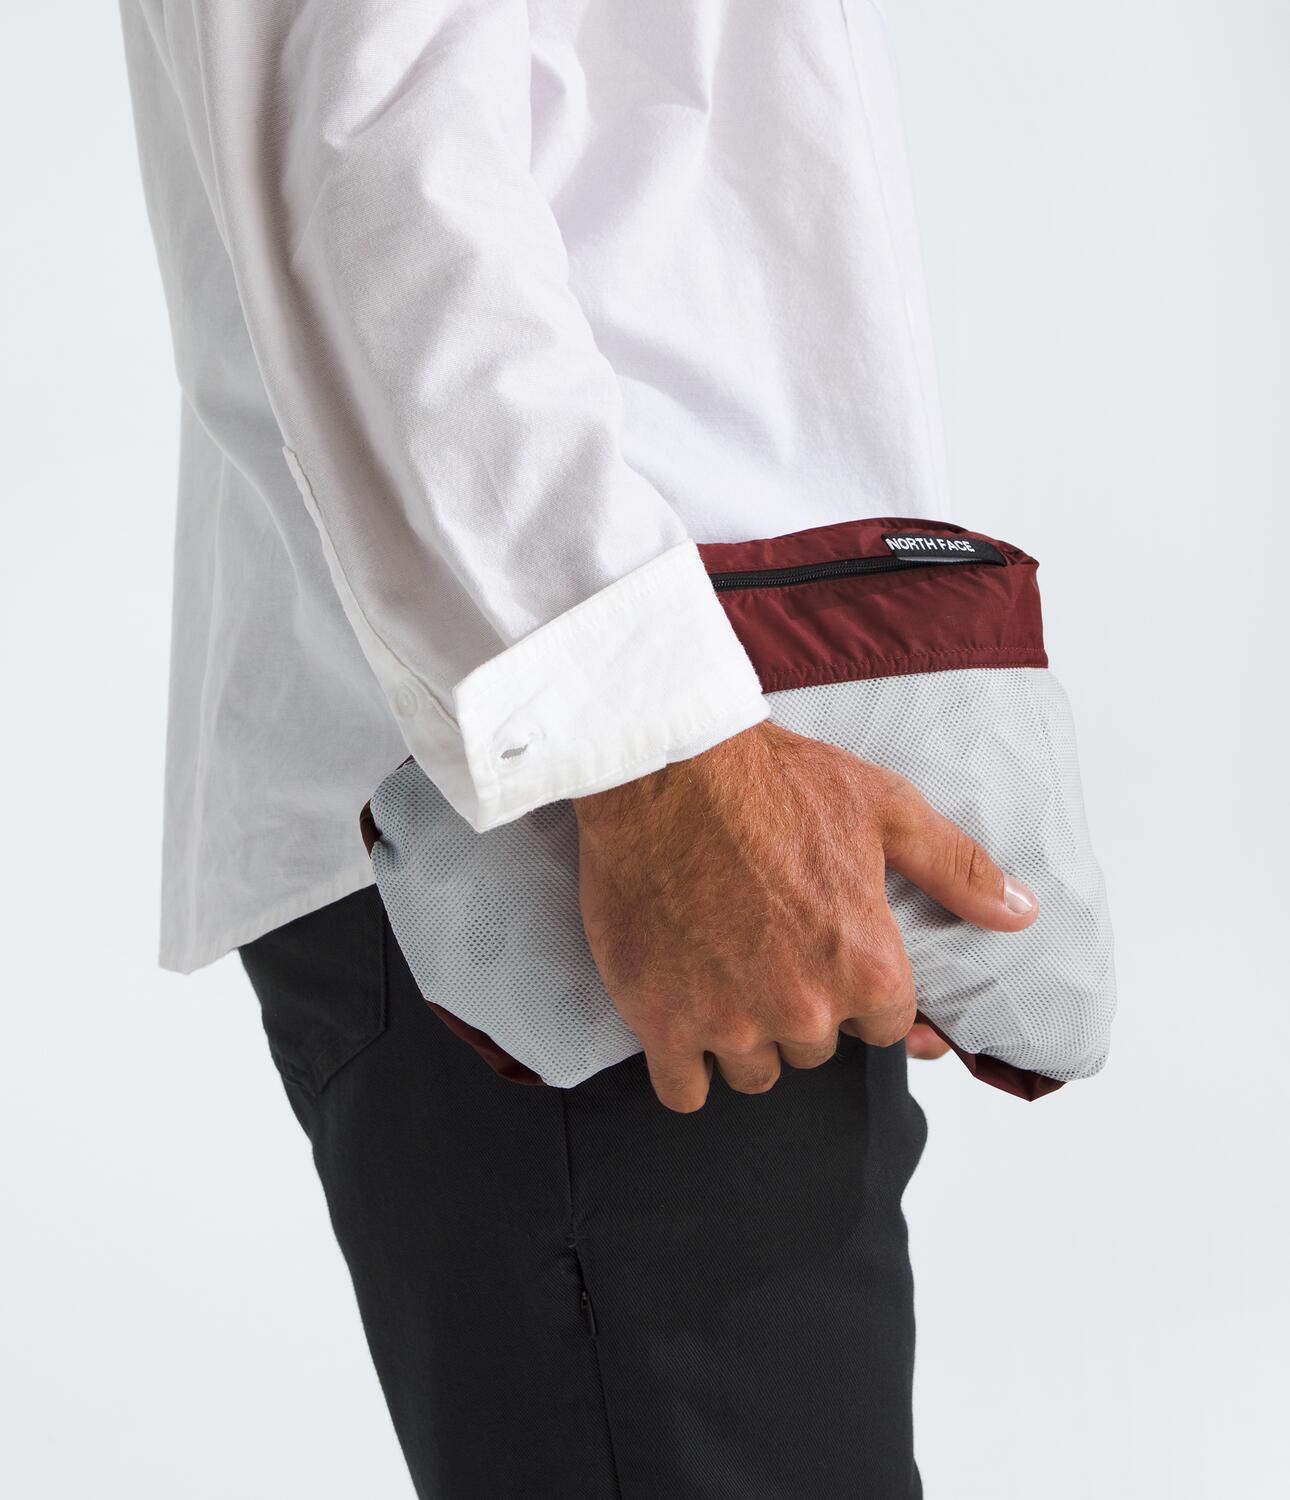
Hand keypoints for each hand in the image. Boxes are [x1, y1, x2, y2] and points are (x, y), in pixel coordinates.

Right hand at [573, 720, 1036, 1110]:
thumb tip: (1020, 913)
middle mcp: (805, 1007)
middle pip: (817, 1048)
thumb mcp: (885, 809)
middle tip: (770, 947)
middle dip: (800, 1007)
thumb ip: (957, 869)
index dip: (862, 990)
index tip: (832, 958)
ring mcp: (730, 1022)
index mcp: (868, 967)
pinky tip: (684, 1016)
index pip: (888, 1027)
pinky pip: (684, 1090)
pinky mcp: (664, 1023)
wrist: (668, 771)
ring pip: (755, 1071)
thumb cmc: (775, 784)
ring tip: (724, 972)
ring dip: (744, 1036)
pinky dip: (686, 1065)